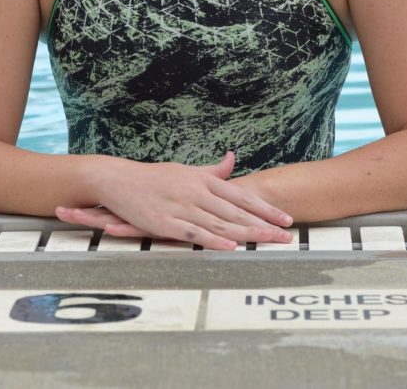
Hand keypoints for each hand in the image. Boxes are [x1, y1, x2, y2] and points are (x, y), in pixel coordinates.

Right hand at [56, 151, 293, 250]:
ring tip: (268, 243)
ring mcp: (182, 207)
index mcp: (203, 179)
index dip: (265, 208)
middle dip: (264, 224)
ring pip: (220, 224)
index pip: (241, 195)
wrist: (119, 179)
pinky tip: (231, 248)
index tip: (285, 218)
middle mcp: (196, 192)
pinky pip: (194, 233)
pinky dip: (214, 241)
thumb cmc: (153, 177)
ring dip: (247, 235)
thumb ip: (212, 170)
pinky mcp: (166, 222)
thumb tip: (232, 159)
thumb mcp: (186, 170)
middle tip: (287, 236)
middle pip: (236, 211)